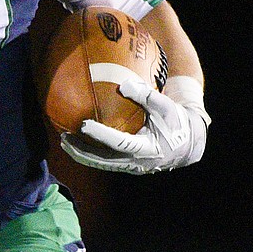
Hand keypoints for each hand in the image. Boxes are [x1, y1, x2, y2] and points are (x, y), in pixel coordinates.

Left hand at [60, 76, 209, 173]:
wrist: (188, 143)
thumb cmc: (176, 121)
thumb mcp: (166, 106)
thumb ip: (146, 95)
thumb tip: (123, 84)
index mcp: (148, 148)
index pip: (120, 143)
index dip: (101, 135)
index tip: (83, 124)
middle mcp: (138, 162)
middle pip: (104, 160)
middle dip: (82, 151)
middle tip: (64, 138)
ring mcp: (132, 166)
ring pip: (102, 164)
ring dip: (82, 154)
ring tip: (64, 142)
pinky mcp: (128, 165)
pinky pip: (105, 162)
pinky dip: (90, 154)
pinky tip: (76, 143)